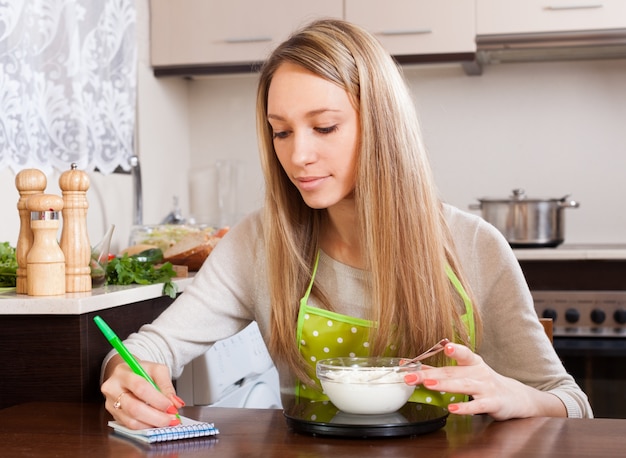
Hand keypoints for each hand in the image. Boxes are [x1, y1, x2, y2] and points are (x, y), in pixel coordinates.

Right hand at [101, 355, 184, 428]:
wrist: (126, 374)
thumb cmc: (141, 371)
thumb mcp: (157, 370)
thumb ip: (167, 385)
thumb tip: (176, 403)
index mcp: (123, 373)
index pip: (140, 387)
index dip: (157, 399)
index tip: (171, 406)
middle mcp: (112, 389)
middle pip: (134, 407)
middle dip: (156, 416)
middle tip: (171, 419)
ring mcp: (110, 404)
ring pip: (131, 421)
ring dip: (152, 424)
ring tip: (166, 421)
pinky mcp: (114, 415)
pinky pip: (130, 426)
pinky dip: (146, 426)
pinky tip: (156, 423)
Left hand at [403, 343, 565, 419]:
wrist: (516, 397)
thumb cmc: (485, 382)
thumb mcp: (466, 372)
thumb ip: (440, 370)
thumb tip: (411, 365)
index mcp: (472, 362)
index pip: (462, 353)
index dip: (454, 349)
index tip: (443, 347)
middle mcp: (479, 372)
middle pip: (453, 372)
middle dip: (430, 374)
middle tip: (410, 375)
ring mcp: (487, 387)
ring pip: (464, 385)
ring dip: (446, 385)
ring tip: (429, 385)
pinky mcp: (493, 403)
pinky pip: (477, 405)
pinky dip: (465, 407)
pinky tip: (452, 409)